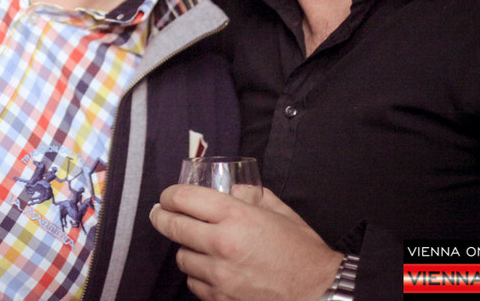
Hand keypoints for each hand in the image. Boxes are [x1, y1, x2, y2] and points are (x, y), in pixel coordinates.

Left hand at [150, 185, 341, 300]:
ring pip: (182, 257)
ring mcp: (219, 275)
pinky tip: (211, 269)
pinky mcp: (221, 298)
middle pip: (172, 226)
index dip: (169, 195)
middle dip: (161, 217)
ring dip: (186, 249)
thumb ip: (251, 195)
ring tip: (198, 245)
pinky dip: (198, 275)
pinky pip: (194, 283)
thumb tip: (231, 189)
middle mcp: (222, 244)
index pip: (184, 198)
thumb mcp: (280, 212)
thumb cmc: (303, 252)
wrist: (319, 293)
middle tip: (159, 214)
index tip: (167, 197)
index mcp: (236, 216)